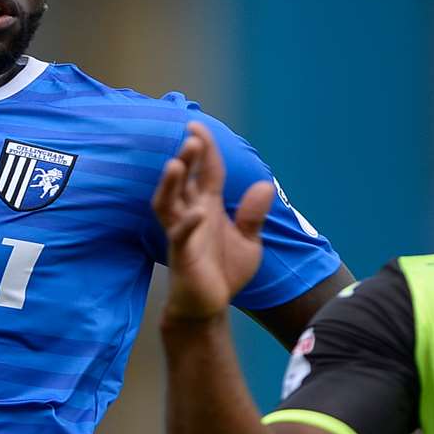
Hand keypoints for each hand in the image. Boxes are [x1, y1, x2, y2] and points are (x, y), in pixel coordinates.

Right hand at [151, 121, 274, 324]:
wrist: (208, 307)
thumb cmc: (223, 272)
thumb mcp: (248, 242)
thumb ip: (253, 215)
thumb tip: (264, 186)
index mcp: (208, 206)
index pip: (207, 171)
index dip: (205, 149)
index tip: (197, 126)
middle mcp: (192, 214)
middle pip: (185, 180)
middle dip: (187, 158)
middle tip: (191, 136)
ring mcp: (182, 233)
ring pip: (169, 202)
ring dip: (172, 184)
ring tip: (176, 163)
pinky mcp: (181, 255)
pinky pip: (181, 236)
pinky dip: (188, 224)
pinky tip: (198, 214)